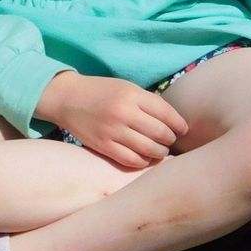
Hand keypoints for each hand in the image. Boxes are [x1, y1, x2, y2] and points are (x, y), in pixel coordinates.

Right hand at [36, 71, 188, 168]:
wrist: (68, 98)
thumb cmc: (103, 92)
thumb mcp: (128, 88)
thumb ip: (149, 103)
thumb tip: (174, 122)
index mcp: (133, 95)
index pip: (167, 114)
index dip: (179, 124)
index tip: (183, 130)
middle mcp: (123, 113)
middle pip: (161, 133)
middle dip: (171, 139)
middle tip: (171, 140)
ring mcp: (112, 131)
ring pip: (149, 149)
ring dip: (160, 152)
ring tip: (161, 150)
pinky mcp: (102, 145)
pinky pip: (131, 160)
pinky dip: (143, 161)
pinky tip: (145, 157)